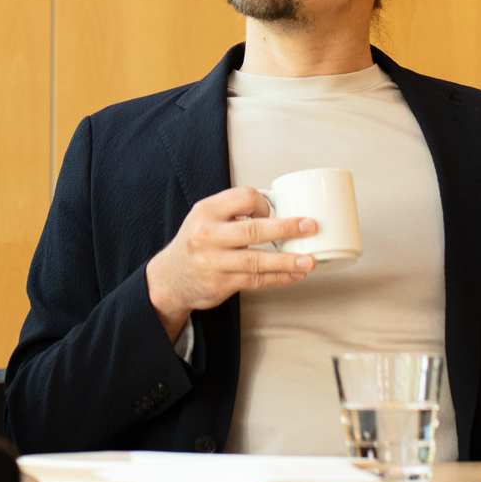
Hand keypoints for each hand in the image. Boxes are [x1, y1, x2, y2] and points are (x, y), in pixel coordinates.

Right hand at [145, 187, 317, 340]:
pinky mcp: (222, 284)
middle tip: (310, 226)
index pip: (243, 198)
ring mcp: (214, 262)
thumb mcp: (205, 217)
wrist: (170, 278)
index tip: (272, 211)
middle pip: (253, 230)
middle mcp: (209, 235)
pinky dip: (279, 277)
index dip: (263, 203)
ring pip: (257, 260)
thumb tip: (278, 208)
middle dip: (286, 228)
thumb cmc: (196, 243)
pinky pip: (256, 280)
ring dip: (287, 261)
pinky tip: (295, 275)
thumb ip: (233, 211)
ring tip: (309, 260)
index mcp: (207, 211)